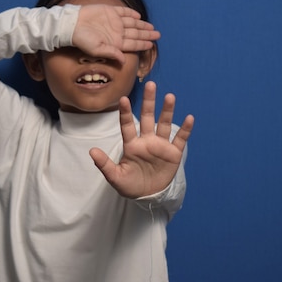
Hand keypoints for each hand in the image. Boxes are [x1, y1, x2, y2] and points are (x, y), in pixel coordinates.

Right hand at [72, 5, 160, 64]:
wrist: (71, 25)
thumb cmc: (81, 40)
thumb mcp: (96, 50)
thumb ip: (111, 54)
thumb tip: (124, 61)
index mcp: (115, 42)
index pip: (133, 44)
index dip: (143, 44)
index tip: (152, 45)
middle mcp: (116, 32)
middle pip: (135, 33)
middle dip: (147, 34)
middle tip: (158, 35)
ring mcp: (114, 21)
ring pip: (132, 23)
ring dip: (142, 25)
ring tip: (152, 27)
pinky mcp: (109, 11)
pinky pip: (123, 11)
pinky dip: (131, 13)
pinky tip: (138, 16)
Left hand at [89, 81, 194, 198]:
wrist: (148, 196)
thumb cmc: (130, 185)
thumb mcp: (115, 177)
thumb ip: (104, 164)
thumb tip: (92, 151)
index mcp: (132, 145)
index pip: (127, 126)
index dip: (125, 113)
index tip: (123, 98)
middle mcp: (146, 141)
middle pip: (147, 118)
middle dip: (149, 102)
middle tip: (150, 85)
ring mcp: (161, 146)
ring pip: (164, 124)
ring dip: (167, 111)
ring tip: (170, 96)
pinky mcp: (173, 153)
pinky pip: (180, 139)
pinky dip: (185, 129)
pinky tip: (189, 118)